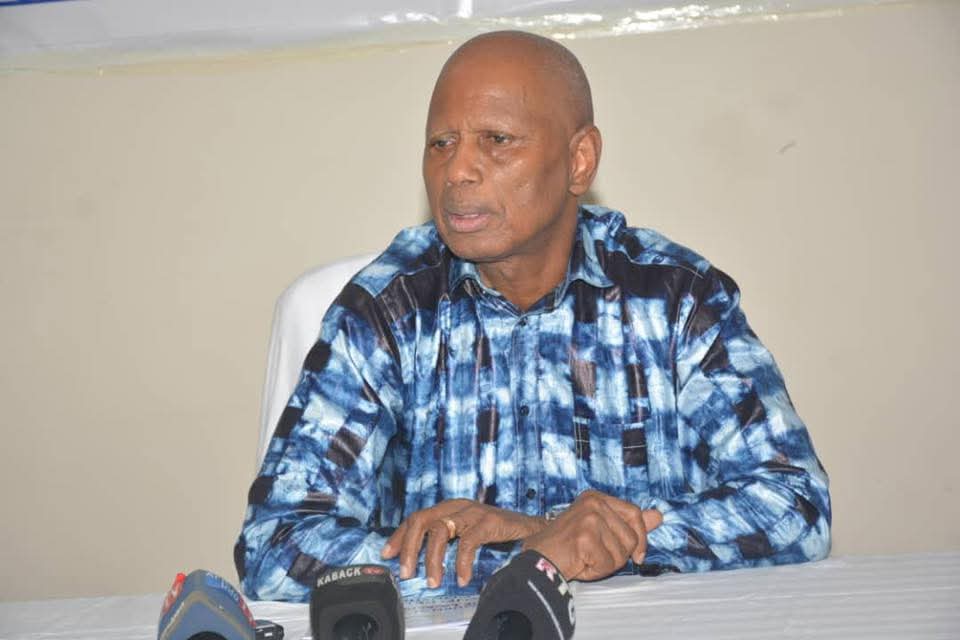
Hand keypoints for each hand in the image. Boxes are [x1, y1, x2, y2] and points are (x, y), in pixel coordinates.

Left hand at [381, 499, 546, 587]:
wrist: (532, 529)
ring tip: (433, 581)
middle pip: (422, 520)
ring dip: (432, 559)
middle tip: (407, 572)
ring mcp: (473, 512)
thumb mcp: (466, 534)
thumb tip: (420, 563)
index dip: (400, 535)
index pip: (416, 518)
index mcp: (450, 508)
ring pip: (440, 530)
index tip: (388, 554)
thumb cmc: (497, 534)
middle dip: (410, 548)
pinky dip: (461, 562)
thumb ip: (446, 542)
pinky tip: (462, 578)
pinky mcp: (489, 521)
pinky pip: (467, 542)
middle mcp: (458, 506)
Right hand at [522, 490, 662, 580]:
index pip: (634, 513)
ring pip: (621, 553)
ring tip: (585, 558)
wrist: (538, 559)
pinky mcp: (585, 537)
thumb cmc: (567, 547)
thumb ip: (629, 522)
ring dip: (606, 564)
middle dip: (619, 555)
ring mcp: (589, 519)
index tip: (637, 555)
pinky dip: (596, 571)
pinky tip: (580, 563)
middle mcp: (593, 503)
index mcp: (596, 497)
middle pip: (631, 536)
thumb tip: (659, 516)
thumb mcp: (600, 530)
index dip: (639, 538)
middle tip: (595, 555)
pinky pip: (607, 564)